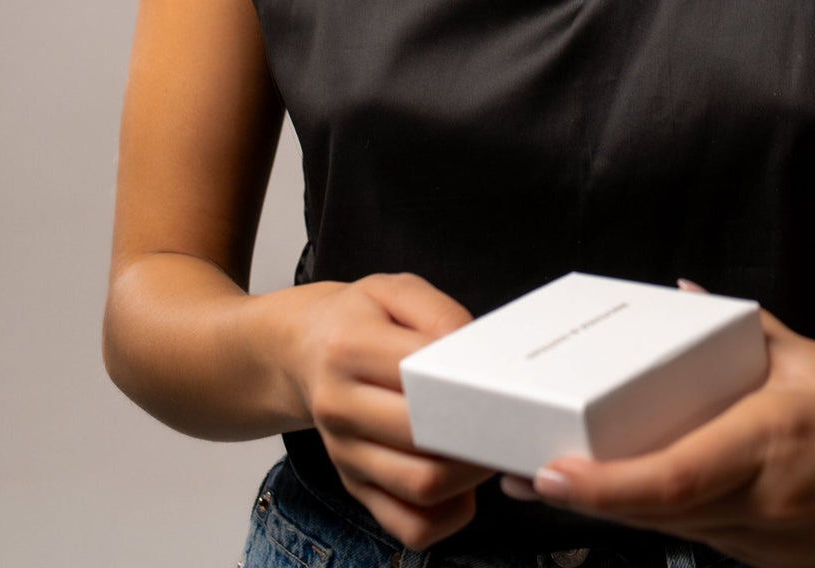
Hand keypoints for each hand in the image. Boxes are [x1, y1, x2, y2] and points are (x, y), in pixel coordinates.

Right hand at [290, 272, 497, 550]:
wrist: (303, 349)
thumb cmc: (359, 317)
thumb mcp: (395, 290)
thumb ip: (440, 313)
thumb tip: (475, 354)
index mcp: (349, 347)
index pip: (419, 377)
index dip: (470, 385)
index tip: (503, 385)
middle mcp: (340, 406)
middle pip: (423, 438)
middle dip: (479, 433)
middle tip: (510, 418)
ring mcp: (345, 454)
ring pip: (420, 488)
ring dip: (471, 475)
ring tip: (491, 446)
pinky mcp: (355, 485)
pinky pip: (409, 525)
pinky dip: (448, 515)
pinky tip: (464, 483)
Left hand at [500, 280, 814, 567]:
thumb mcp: (813, 357)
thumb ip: (737, 328)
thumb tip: (684, 297)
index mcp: (771, 444)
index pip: (668, 478)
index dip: (601, 486)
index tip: (547, 473)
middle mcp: (767, 504)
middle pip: (657, 514)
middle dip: (587, 499)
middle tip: (527, 473)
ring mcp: (777, 544)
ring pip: (680, 531)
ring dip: (626, 510)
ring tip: (571, 479)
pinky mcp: (788, 563)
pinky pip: (714, 540)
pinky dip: (676, 517)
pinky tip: (653, 491)